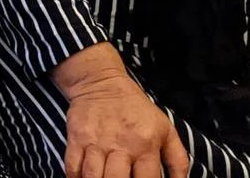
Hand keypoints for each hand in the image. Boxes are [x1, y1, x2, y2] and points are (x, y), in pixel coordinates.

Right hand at [61, 72, 187, 177]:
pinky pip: (72, 166)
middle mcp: (121, 145)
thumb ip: (177, 160)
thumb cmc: (137, 110)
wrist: (102, 82)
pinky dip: (75, 177)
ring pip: (92, 176)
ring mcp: (96, 142)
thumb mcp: (166, 130)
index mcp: (146, 145)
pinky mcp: (76, 138)